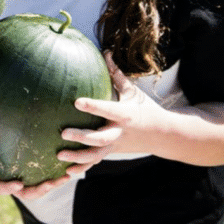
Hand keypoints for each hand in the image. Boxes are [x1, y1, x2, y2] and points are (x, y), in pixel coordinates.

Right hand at [0, 140, 71, 199]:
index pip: (2, 188)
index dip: (9, 188)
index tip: (17, 183)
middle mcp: (14, 183)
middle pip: (27, 193)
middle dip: (38, 190)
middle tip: (47, 184)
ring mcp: (27, 181)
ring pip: (41, 188)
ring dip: (53, 184)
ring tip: (63, 177)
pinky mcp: (37, 175)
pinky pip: (49, 177)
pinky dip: (58, 174)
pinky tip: (69, 166)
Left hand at [58, 53, 167, 172]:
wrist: (164, 136)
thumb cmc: (145, 109)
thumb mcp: (132, 92)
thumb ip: (116, 74)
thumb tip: (105, 52)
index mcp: (125, 115)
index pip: (108, 110)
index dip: (93, 106)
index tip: (77, 102)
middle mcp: (120, 132)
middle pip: (100, 138)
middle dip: (82, 137)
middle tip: (63, 132)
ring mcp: (116, 145)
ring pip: (96, 154)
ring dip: (77, 156)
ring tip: (59, 154)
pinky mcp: (112, 153)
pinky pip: (96, 162)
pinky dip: (82, 167)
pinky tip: (66, 171)